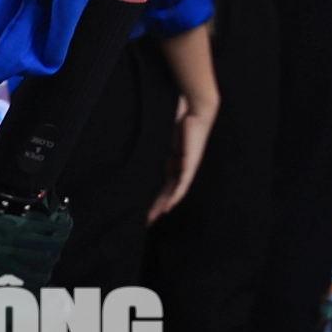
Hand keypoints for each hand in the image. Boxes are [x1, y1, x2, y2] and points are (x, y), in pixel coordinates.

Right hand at [148, 89, 217, 221]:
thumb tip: (135, 150)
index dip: (153, 197)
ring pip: (175, 192)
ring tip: (154, 218)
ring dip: (165, 205)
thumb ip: (154, 147)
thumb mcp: (162, 137)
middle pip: (167, 192)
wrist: (196, 110)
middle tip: (146, 221)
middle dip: (156, 206)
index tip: (142, 209)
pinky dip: (176, 196)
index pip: (162, 185)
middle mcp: (180, 167)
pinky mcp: (191, 164)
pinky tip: (169, 207)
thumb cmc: (179, 119)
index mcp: (172, 162)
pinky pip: (183, 184)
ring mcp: (186, 167)